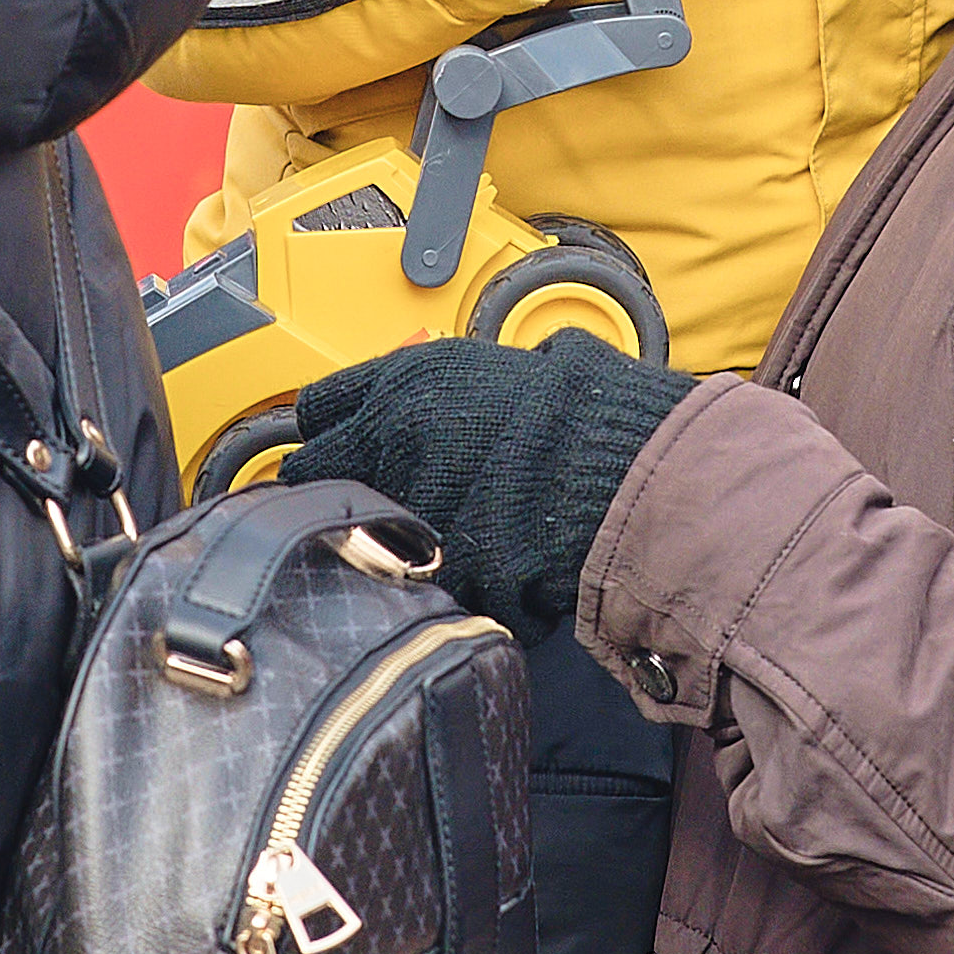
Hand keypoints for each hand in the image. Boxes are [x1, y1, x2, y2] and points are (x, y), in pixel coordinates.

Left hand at [278, 334, 698, 645]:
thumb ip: (440, 386)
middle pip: (320, 477)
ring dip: (399, 545)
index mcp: (406, 385)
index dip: (326, 431)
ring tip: (454, 538)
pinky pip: (436, 586)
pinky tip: (497, 571)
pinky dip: (463, 586)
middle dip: (343, 492)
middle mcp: (396, 442)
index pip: (318, 410)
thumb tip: (418, 395)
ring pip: (371, 539)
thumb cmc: (586, 406)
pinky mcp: (451, 569)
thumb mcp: (499, 367)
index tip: (333, 446)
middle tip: (379, 504)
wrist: (635, 464)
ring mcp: (418, 508)